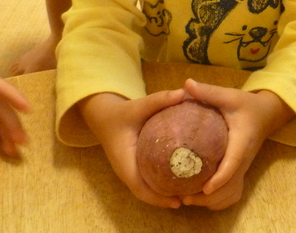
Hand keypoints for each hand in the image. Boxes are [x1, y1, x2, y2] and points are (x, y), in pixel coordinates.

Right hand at [80, 89, 187, 208]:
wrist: (105, 117)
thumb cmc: (121, 114)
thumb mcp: (137, 106)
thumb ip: (158, 100)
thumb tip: (182, 94)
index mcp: (126, 161)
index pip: (140, 187)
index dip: (158, 198)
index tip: (177, 201)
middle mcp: (128, 170)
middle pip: (147, 193)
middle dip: (166, 199)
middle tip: (190, 198)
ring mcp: (132, 169)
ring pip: (149, 188)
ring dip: (166, 193)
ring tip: (189, 193)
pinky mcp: (137, 165)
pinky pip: (150, 179)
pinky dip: (164, 182)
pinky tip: (182, 178)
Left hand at [179, 78, 292, 210]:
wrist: (266, 115)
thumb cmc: (246, 105)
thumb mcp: (230, 96)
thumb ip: (209, 92)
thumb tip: (186, 84)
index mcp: (242, 140)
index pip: (233, 162)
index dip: (221, 177)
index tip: (205, 188)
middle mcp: (244, 158)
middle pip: (231, 185)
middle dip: (209, 196)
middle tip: (184, 196)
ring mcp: (244, 168)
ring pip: (231, 193)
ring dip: (212, 201)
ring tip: (187, 199)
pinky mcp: (241, 172)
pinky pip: (232, 192)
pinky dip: (218, 200)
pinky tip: (200, 198)